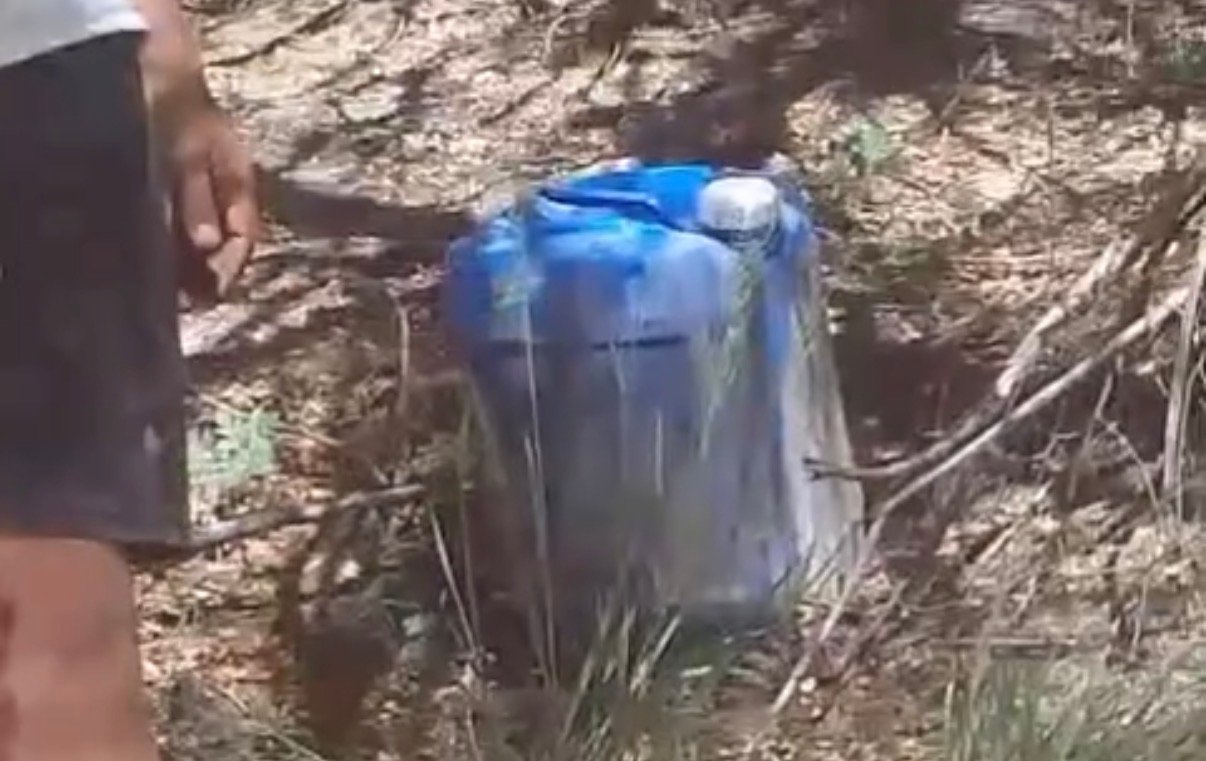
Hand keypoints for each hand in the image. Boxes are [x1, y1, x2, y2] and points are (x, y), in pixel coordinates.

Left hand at [132, 0, 259, 301]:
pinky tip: (171, 264)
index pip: (246, 236)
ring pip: (216, 241)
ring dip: (201, 266)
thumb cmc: (178, 113)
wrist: (159, 77)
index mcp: (241, 182)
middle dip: (216, 274)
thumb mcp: (189, 157)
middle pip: (232, 244)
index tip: (214, 294)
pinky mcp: (194, 196)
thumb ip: (200, 202)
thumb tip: (213, 245)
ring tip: (183, 293)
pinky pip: (198, 230)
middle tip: (197, 303)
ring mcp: (216, 194)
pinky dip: (187, 250)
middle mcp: (233, 191)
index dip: (232, 268)